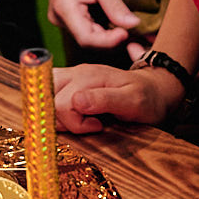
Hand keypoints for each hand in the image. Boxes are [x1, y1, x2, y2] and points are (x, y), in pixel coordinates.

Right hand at [44, 0, 140, 50]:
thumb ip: (116, 7)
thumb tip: (133, 25)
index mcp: (64, 9)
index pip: (87, 38)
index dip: (108, 41)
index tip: (127, 33)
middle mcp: (59, 17)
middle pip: (87, 39)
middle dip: (111, 38)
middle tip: (132, 32)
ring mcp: (62, 16)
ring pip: (88, 34)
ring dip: (108, 33)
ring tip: (127, 27)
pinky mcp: (68, 14)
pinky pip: (86, 26)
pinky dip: (102, 26)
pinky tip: (115, 21)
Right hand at [52, 62, 177, 133]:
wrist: (155, 90)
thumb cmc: (146, 98)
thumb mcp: (133, 101)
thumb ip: (105, 100)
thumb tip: (76, 101)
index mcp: (89, 76)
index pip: (62, 104)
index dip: (75, 122)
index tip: (97, 126)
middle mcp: (77, 73)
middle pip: (47, 100)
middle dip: (64, 120)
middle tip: (91, 124)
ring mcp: (72, 77)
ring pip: (43, 96)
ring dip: (57, 115)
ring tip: (82, 120)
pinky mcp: (70, 83)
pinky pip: (48, 95)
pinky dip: (55, 110)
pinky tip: (75, 115)